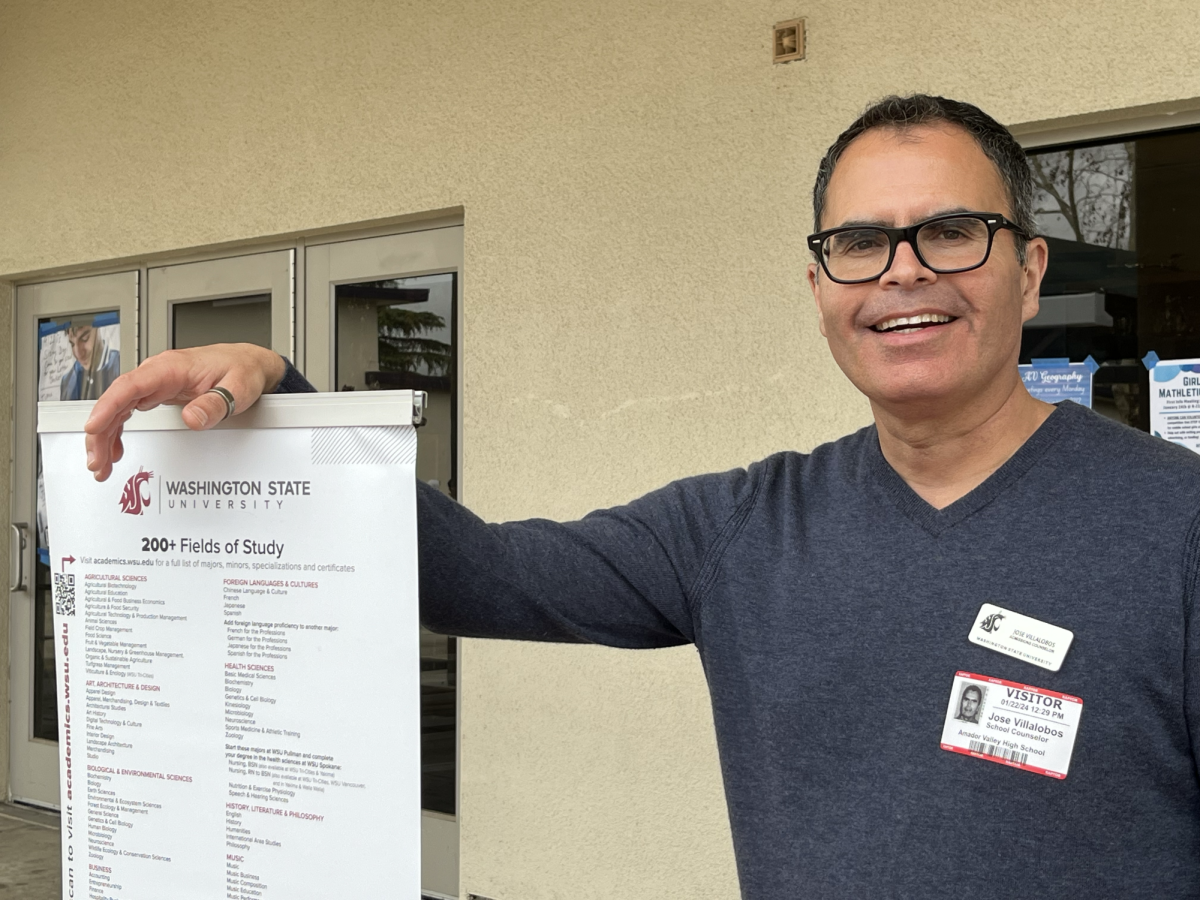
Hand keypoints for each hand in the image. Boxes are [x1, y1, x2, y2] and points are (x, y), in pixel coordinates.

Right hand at [84, 343, 286, 481]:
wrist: (249, 363)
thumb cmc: (242, 369)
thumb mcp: (237, 388)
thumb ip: (214, 404)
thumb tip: (192, 420)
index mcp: (171, 367)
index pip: (130, 386)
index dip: (108, 407)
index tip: (93, 427)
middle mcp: (157, 374)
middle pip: (117, 401)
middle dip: (100, 432)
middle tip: (97, 461)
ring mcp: (155, 384)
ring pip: (118, 408)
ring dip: (105, 436)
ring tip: (101, 464)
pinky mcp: (158, 393)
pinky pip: (128, 411)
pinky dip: (118, 430)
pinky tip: (115, 449)